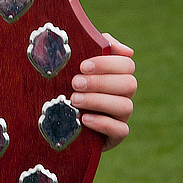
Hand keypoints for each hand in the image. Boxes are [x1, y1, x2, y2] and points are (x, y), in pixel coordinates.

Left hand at [71, 34, 135, 150]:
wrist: (53, 121)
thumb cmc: (63, 85)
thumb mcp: (72, 64)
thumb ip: (92, 46)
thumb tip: (120, 47)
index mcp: (116, 75)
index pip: (127, 64)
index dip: (107, 64)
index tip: (83, 66)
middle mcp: (123, 94)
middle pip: (130, 84)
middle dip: (101, 82)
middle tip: (75, 83)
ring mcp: (121, 116)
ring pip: (126, 106)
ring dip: (99, 101)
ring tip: (74, 99)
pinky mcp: (115, 137)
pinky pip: (121, 130)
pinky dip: (103, 123)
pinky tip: (84, 119)